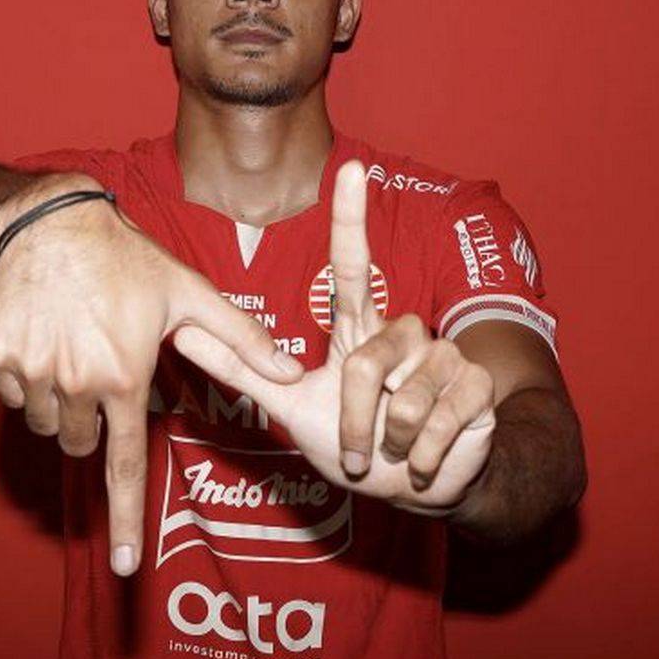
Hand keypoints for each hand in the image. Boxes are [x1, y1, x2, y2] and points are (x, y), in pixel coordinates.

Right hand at [0, 173, 303, 574]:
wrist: (50, 220)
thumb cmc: (127, 259)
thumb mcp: (190, 293)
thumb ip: (241, 339)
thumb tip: (291, 375)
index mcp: (123, 378)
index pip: (126, 466)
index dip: (126, 519)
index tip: (124, 566)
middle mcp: (74, 384)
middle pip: (81, 443)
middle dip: (93, 421)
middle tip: (102, 369)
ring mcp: (29, 372)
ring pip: (43, 421)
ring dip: (59, 400)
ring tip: (74, 345)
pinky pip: (11, 394)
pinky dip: (26, 377)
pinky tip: (45, 335)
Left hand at [172, 161, 495, 511]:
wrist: (418, 489)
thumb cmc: (356, 443)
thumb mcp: (293, 408)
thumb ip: (242, 370)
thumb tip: (181, 334)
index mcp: (361, 330)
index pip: (353, 265)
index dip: (351, 218)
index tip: (349, 169)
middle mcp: (404, 333)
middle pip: (365, 366)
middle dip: (352, 423)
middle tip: (357, 452)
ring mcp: (446, 356)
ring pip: (402, 401)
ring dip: (388, 443)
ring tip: (395, 451)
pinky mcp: (478, 387)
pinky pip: (440, 421)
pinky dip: (424, 455)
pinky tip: (426, 459)